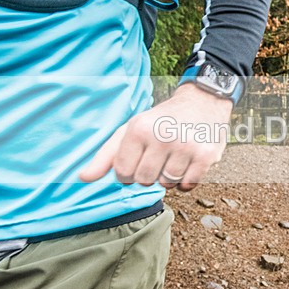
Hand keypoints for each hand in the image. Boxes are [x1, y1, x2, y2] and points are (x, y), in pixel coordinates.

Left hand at [79, 83, 233, 190]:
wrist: (202, 102)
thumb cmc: (161, 120)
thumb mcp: (131, 129)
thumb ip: (106, 155)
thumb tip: (83, 178)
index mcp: (138, 129)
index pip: (123, 174)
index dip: (130, 171)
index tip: (140, 156)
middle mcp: (162, 136)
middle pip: (144, 181)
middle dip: (150, 173)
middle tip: (160, 155)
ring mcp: (186, 146)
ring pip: (167, 184)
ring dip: (169, 177)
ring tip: (175, 157)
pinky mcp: (206, 156)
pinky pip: (188, 186)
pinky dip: (186, 181)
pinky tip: (188, 163)